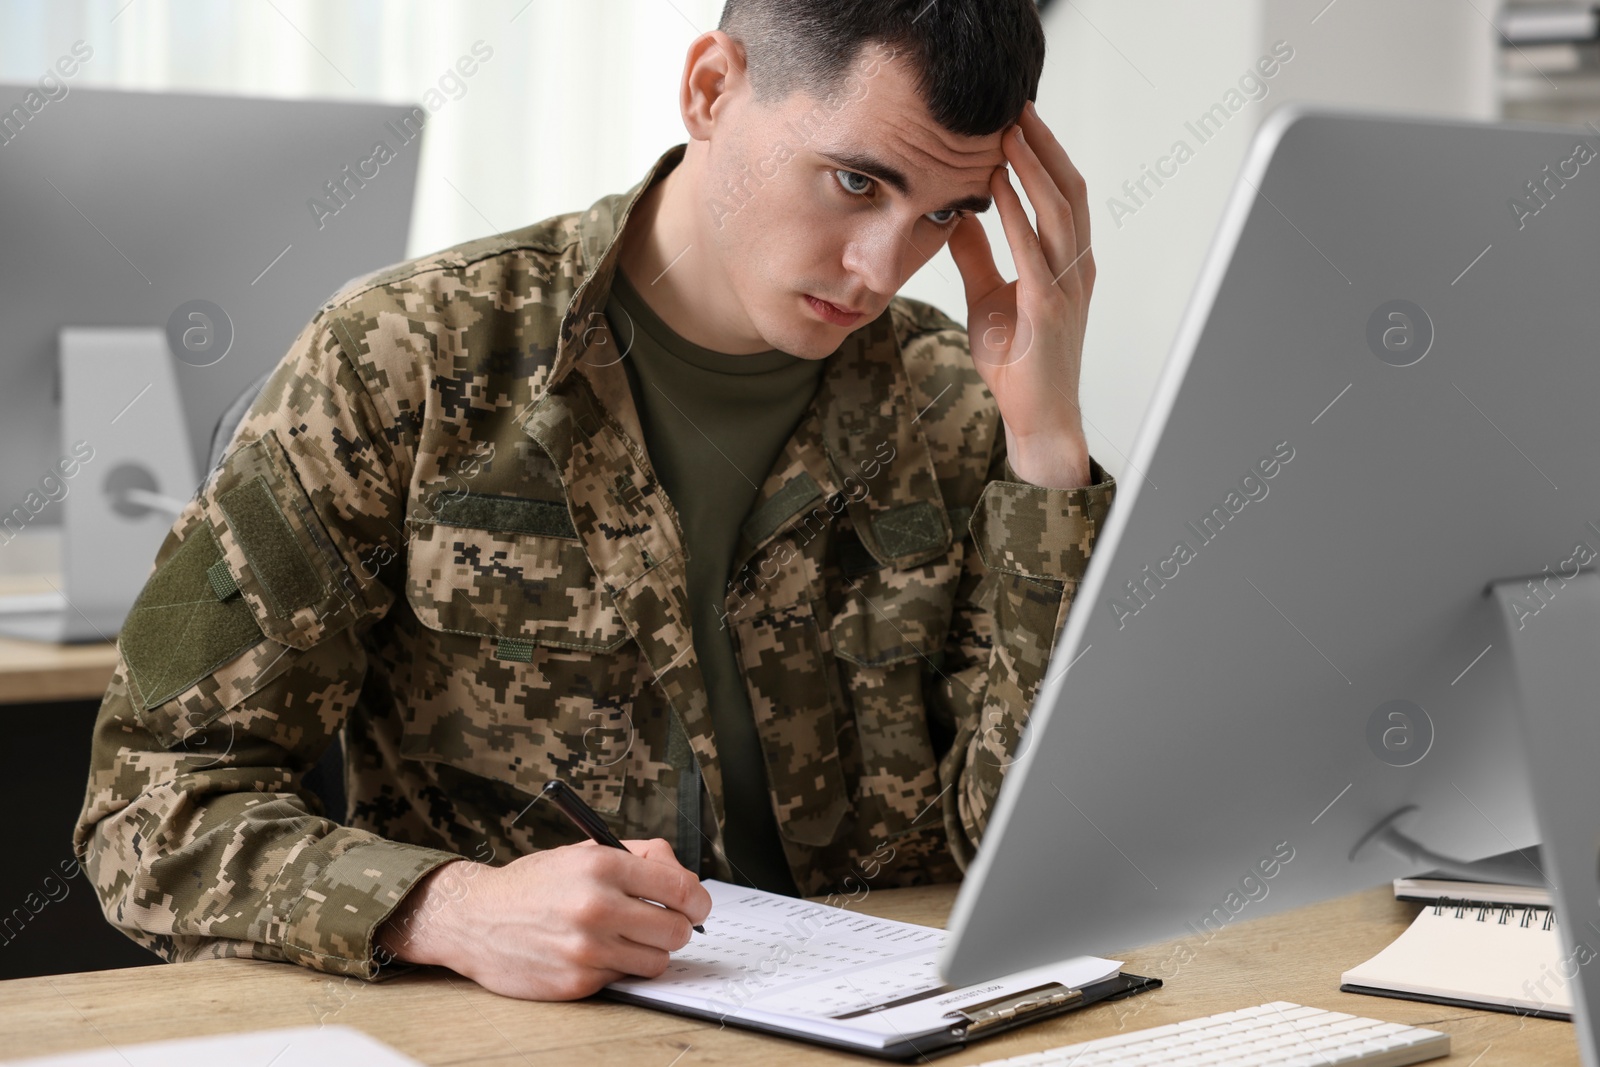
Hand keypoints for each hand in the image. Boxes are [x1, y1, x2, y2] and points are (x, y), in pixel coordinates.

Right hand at [376, 837, 711, 999]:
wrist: (475, 918)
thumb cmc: (535, 883)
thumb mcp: (584, 851)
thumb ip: (640, 857)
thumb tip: (686, 880)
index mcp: (602, 866)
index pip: (680, 888)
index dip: (697, 899)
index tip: (697, 905)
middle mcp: (596, 907)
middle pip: (677, 930)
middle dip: (678, 927)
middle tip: (664, 922)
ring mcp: (586, 949)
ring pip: (657, 961)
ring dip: (650, 950)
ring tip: (627, 936)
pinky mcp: (577, 982)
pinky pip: (625, 979)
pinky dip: (618, 967)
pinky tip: (596, 951)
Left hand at [948, 101, 1094, 488]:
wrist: (1035, 416)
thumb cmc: (1017, 361)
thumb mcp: (988, 297)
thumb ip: (977, 256)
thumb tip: (956, 217)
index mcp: (1066, 262)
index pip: (1063, 194)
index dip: (1044, 154)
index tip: (1018, 119)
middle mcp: (1075, 267)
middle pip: (1069, 189)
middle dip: (1043, 145)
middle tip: (1017, 106)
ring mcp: (1067, 286)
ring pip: (1060, 210)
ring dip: (1033, 167)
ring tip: (1008, 132)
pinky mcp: (1049, 309)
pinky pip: (1034, 251)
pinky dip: (1016, 214)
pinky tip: (996, 188)